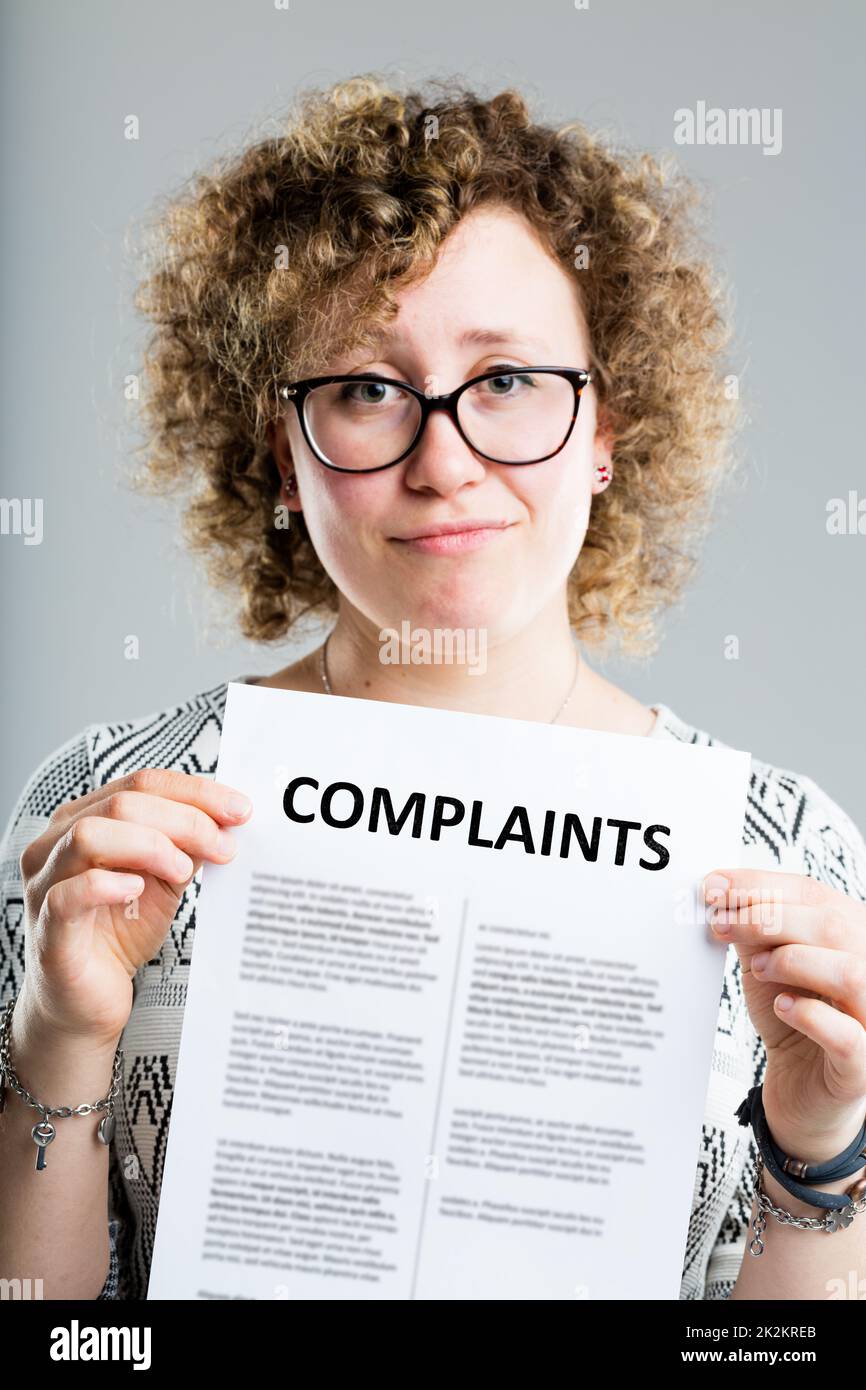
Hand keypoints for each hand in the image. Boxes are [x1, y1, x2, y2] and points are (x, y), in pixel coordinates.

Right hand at [18, 769, 251, 1047]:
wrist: (88, 998)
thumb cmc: (120, 931)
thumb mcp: (164, 880)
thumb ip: (186, 847)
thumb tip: (226, 821)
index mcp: (85, 818)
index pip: (142, 783)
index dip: (195, 792)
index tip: (240, 810)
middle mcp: (57, 842)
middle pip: (122, 804)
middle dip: (184, 820)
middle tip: (223, 846)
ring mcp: (46, 882)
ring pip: (90, 836)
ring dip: (149, 845)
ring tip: (183, 871)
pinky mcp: (47, 926)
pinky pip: (69, 894)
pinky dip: (107, 885)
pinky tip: (137, 888)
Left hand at [704, 868, 865, 1161]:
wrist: (801, 1083)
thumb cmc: (791, 1014)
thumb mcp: (767, 962)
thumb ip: (752, 929)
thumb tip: (718, 891)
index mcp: (850, 933)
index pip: (812, 893)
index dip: (760, 885)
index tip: (714, 886)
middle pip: (831, 925)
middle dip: (766, 918)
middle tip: (719, 923)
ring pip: (848, 973)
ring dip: (793, 960)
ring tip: (758, 967)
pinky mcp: (862, 1063)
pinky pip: (847, 1035)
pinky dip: (810, 1015)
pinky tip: (783, 1007)